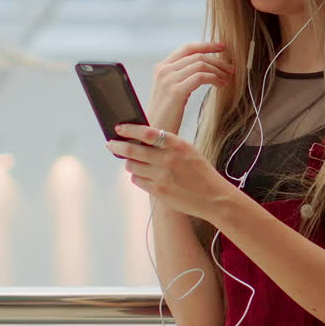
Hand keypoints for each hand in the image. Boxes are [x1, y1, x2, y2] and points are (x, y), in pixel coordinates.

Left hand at [109, 123, 233, 221]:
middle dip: (118, 146)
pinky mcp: (158, 191)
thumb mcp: (188, 150)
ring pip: (132, 166)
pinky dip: (137, 176)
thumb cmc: (200, 171)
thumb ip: (167, 144)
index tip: (119, 128)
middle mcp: (168, 160)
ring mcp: (162, 177)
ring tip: (131, 161)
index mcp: (177, 145)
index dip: (129, 129)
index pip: (147, 133)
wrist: (213, 197)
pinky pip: (137, 180)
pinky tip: (142, 174)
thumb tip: (142, 138)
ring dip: (129, 162)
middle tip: (110, 144)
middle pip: (133, 151)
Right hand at [148, 42, 234, 134]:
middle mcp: (164, 70)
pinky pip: (201, 77)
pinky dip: (215, 79)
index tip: (222, 46)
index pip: (187, 48)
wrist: (153, 132)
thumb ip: (180, 76)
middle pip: (197, 56)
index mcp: (161, 67)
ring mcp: (169, 79)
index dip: (206, 45)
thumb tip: (204, 66)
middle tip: (230, 69)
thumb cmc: (165, 115)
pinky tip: (220, 85)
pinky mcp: (176, 91)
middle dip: (218, 60)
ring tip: (227, 79)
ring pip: (201, 64)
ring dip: (218, 70)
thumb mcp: (169, 89)